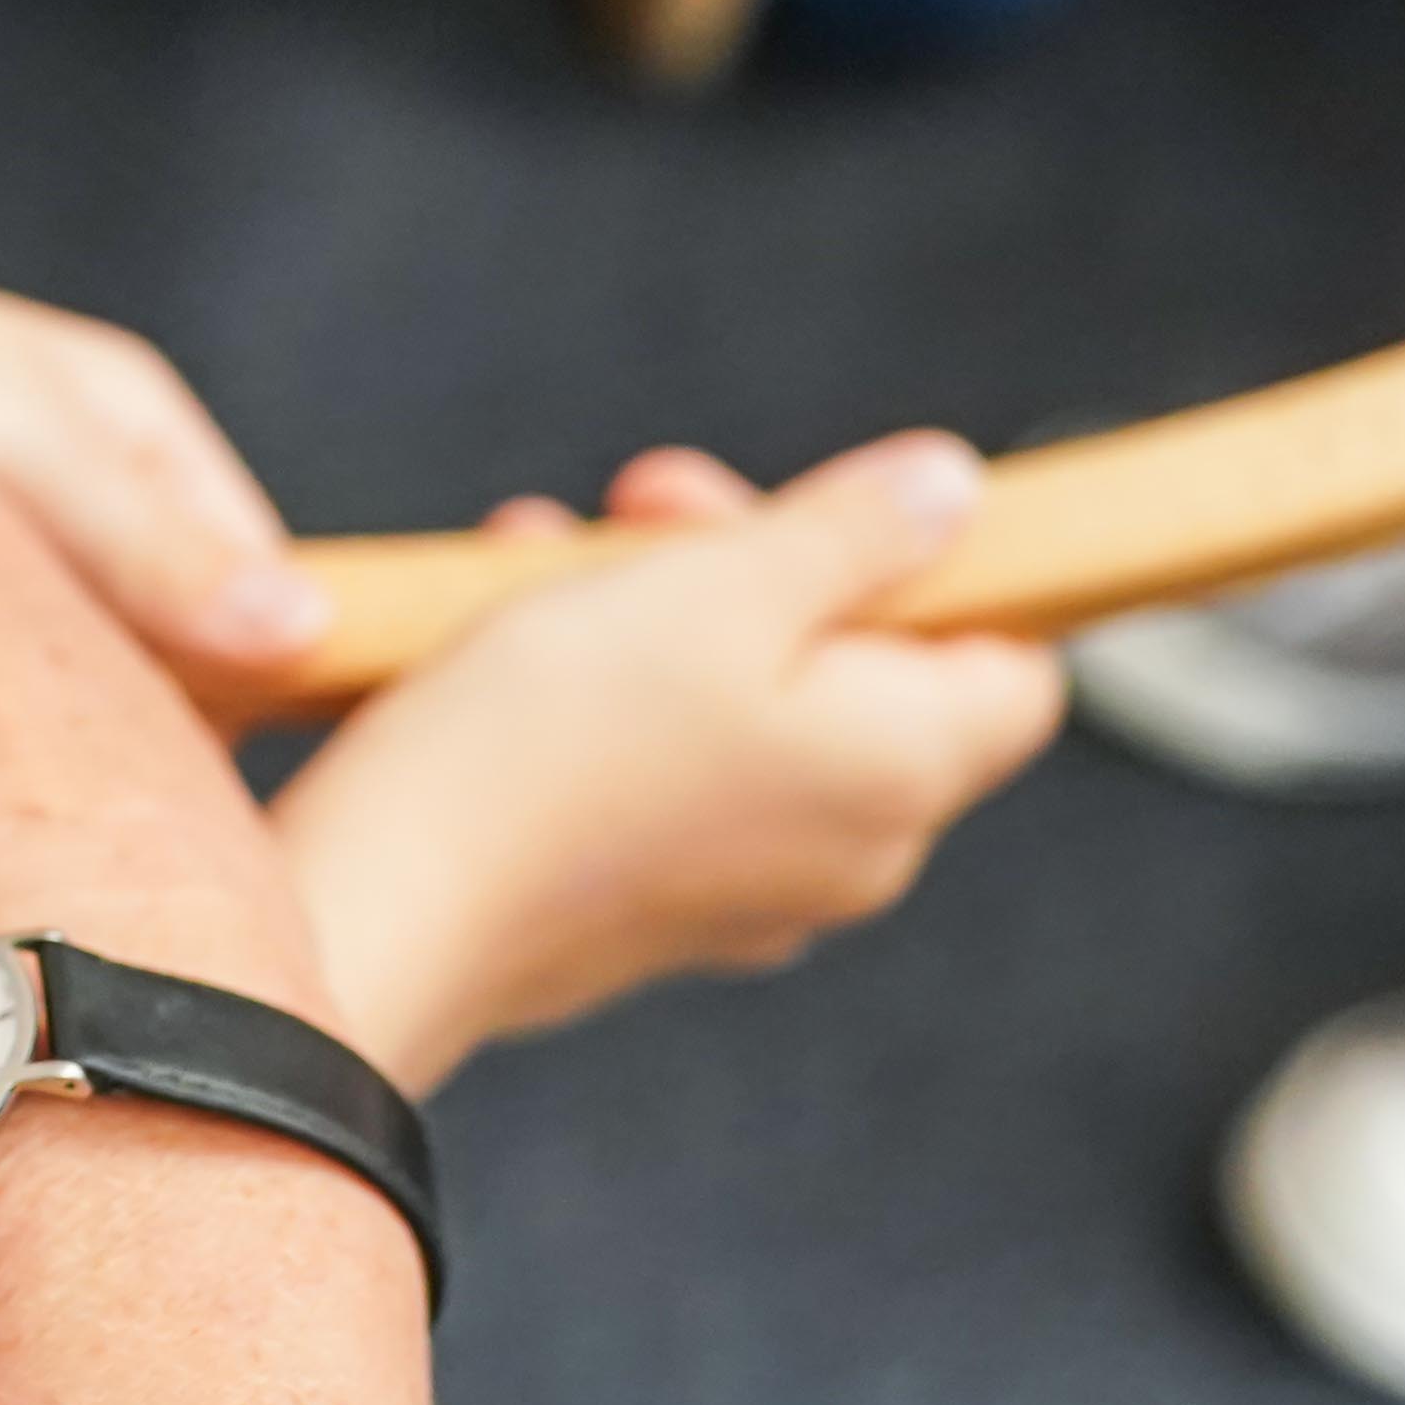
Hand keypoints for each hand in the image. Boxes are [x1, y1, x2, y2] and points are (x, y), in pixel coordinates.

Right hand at [263, 436, 1062, 1089]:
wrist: (386, 904)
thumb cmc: (552, 739)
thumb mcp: (715, 585)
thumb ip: (853, 532)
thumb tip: (955, 492)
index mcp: (906, 768)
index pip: (1017, 668)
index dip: (945, 574)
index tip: (825, 513)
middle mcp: (856, 851)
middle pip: (868, 672)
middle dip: (764, 562)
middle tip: (648, 501)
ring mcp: (754, 893)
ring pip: (754, 710)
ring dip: (669, 610)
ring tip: (551, 549)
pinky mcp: (654, 911)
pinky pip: (674, 772)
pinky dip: (617, 692)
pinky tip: (514, 631)